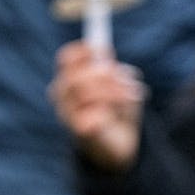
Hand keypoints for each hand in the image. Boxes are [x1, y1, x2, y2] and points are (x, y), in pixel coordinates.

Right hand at [49, 40, 146, 171]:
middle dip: (106, 76)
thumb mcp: (121, 84)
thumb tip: (107, 59)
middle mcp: (61, 95)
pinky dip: (110, 113)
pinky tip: (116, 118)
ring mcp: (66, 114)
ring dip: (115, 93)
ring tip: (132, 96)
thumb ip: (115, 71)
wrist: (118, 143)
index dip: (84, 51)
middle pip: (76, 75)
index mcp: (68, 79)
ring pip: (86, 94)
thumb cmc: (117, 108)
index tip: (104, 51)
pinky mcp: (78, 131)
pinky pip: (95, 115)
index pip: (66, 58)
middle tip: (127, 82)